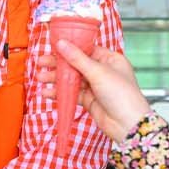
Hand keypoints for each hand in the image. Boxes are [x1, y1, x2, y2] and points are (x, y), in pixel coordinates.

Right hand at [34, 43, 150, 142]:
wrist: (127, 125)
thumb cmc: (122, 95)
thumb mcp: (98, 72)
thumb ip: (77, 58)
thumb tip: (62, 43)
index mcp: (110, 59)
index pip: (87, 49)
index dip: (70, 47)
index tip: (54, 46)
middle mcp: (103, 71)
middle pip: (77, 64)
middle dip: (59, 64)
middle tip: (41, 62)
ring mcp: (96, 86)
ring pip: (72, 79)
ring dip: (56, 79)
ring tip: (40, 78)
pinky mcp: (89, 100)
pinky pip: (72, 93)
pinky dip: (60, 93)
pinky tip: (47, 92)